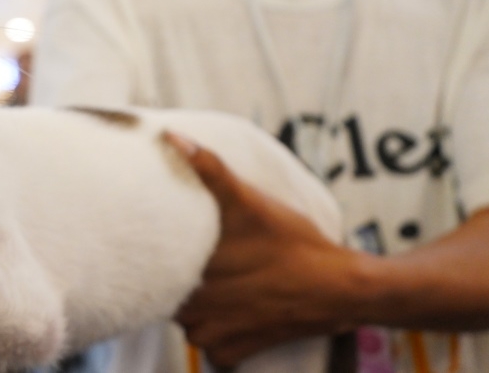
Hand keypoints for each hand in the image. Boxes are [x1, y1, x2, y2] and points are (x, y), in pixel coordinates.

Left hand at [164, 132, 360, 366]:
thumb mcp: (248, 200)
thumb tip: (170, 137)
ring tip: (217, 282)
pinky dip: (217, 332)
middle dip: (176, 278)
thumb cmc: (292, 242)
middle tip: (199, 259)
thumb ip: (208, 169)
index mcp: (190, 270)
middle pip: (166, 292)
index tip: (160, 242)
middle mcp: (193, 310)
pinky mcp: (229, 354)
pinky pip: (208, 345)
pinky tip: (232, 310)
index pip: (149, 266)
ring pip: (184, 319)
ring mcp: (210, 336)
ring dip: (196, 305)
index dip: (155, 254)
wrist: (339, 288)